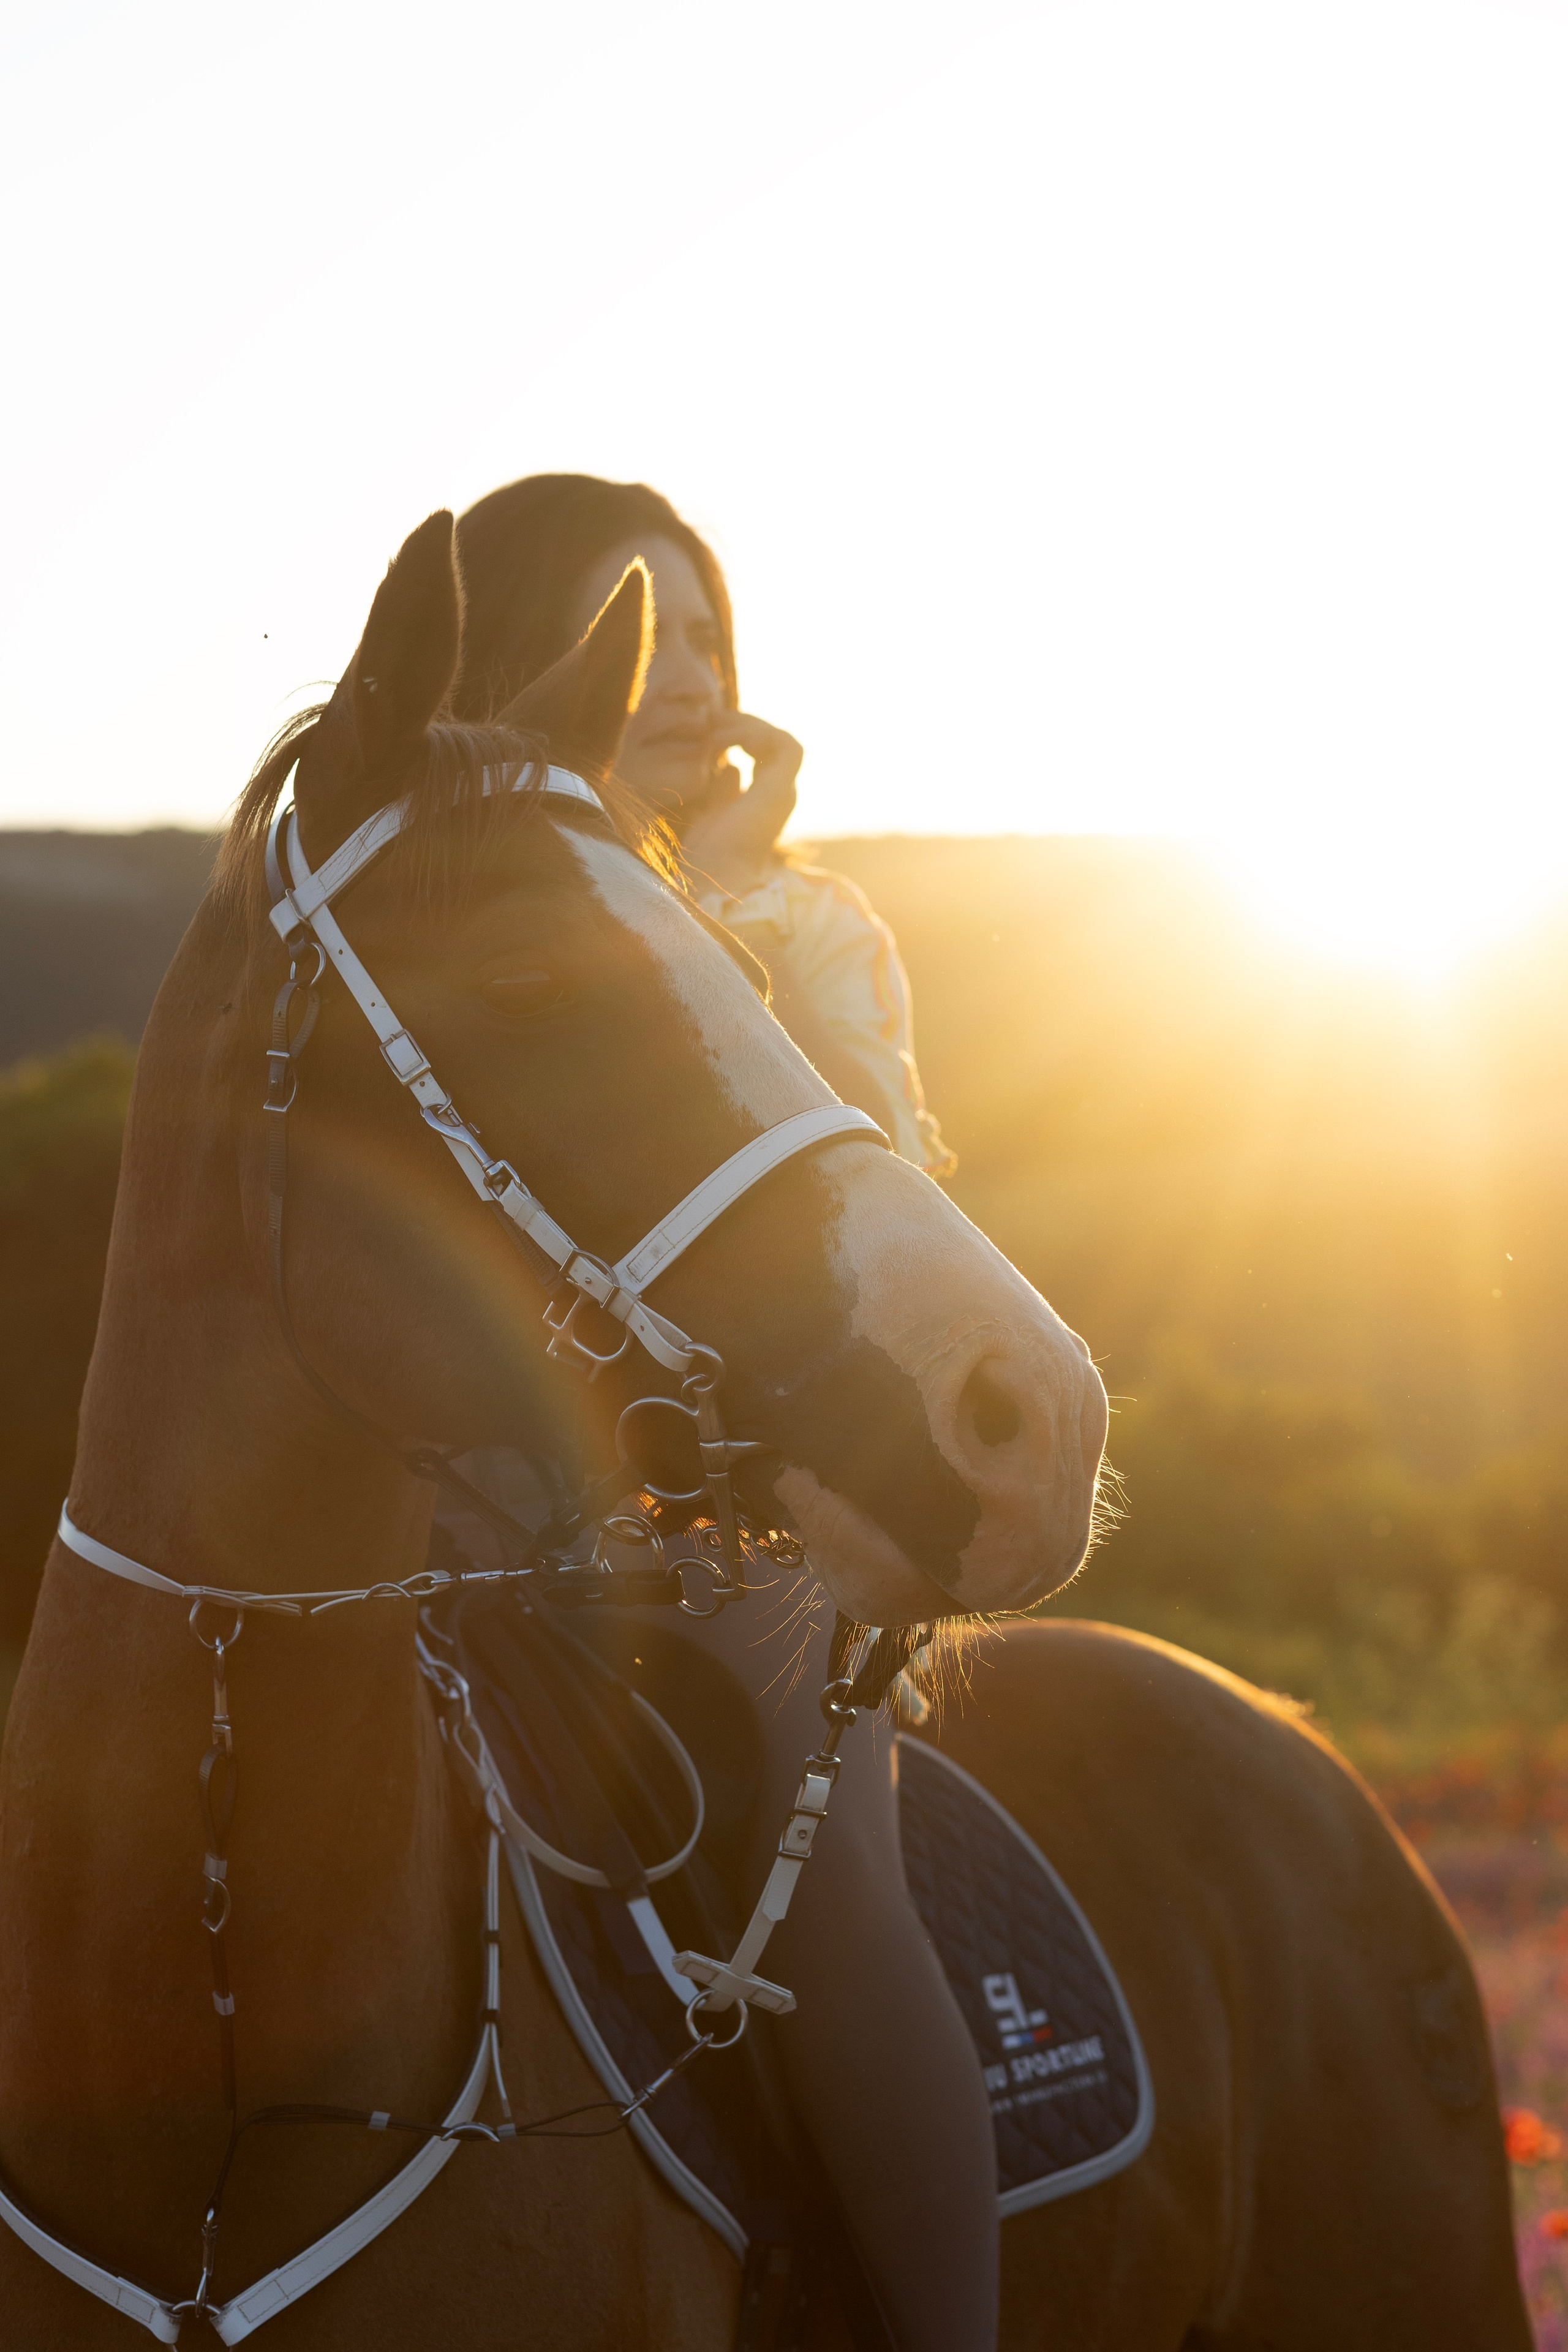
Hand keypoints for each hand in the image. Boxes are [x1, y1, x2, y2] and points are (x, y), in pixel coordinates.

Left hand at [679, 711, 801, 898]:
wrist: (715, 874)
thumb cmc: (708, 853)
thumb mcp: (712, 811)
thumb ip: (724, 790)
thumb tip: (732, 768)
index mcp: (765, 799)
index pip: (763, 754)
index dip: (740, 735)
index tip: (709, 730)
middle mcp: (780, 793)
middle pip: (773, 743)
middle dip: (743, 724)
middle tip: (711, 718)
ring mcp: (784, 790)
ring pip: (782, 740)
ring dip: (748, 726)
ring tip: (714, 728)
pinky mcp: (781, 788)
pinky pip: (784, 745)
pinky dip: (756, 734)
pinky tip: (725, 740)